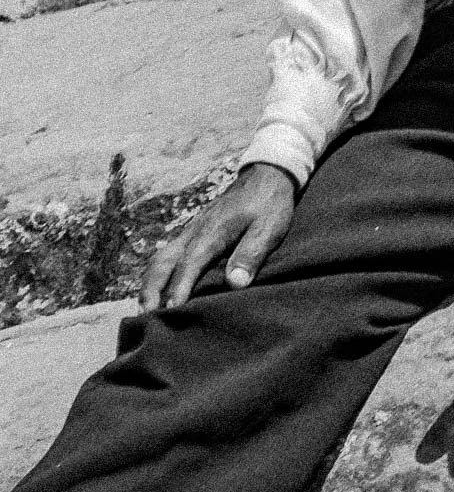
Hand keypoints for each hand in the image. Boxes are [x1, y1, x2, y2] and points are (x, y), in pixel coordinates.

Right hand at [139, 164, 295, 311]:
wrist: (265, 176)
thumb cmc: (269, 204)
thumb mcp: (269, 228)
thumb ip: (251, 253)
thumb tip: (234, 283)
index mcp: (213, 232)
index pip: (190, 263)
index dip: (179, 287)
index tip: (172, 310)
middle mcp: (195, 232)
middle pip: (163, 261)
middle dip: (151, 288)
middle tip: (146, 315)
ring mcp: (191, 231)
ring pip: (160, 258)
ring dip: (150, 283)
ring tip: (145, 308)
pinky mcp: (193, 233)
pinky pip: (167, 254)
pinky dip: (157, 273)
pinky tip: (158, 289)